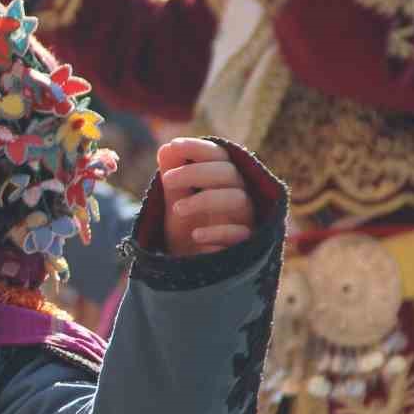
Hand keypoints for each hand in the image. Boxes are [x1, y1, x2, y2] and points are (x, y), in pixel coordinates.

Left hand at [158, 137, 255, 255]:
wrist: (189, 267)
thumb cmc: (185, 229)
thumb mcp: (174, 202)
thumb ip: (173, 176)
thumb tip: (167, 147)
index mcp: (223, 180)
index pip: (219, 155)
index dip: (198, 148)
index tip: (173, 145)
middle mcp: (238, 194)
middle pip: (228, 173)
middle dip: (195, 173)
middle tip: (166, 180)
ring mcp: (245, 219)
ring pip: (237, 199)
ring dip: (205, 200)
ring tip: (177, 209)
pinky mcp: (247, 243)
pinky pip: (241, 233)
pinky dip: (217, 233)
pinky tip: (196, 235)